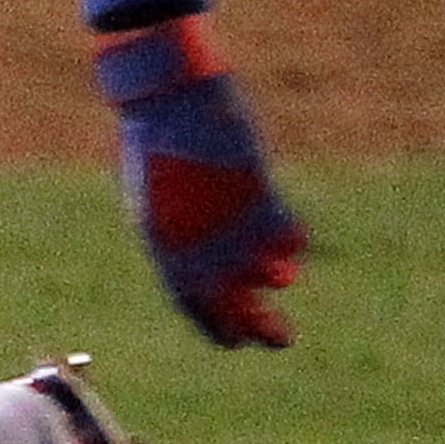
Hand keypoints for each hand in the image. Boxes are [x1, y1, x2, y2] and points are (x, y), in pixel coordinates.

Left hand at [94, 18, 305, 347]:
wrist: (170, 102)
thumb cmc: (153, 144)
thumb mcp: (152, 195)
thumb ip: (175, 231)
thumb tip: (200, 259)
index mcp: (163, 245)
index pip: (189, 302)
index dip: (214, 325)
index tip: (233, 341)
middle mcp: (197, 244)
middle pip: (233, 303)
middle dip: (258, 326)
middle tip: (281, 341)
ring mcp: (229, 224)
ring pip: (269, 273)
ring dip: (278, 280)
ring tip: (283, 283)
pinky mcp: (258, 198)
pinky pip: (286, 235)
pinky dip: (292, 241)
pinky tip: (292, 241)